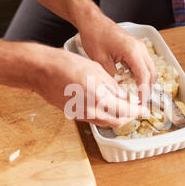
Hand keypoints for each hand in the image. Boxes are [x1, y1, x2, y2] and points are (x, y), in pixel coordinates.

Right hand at [25, 44, 147, 127]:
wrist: (41, 70)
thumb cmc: (65, 64)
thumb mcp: (95, 69)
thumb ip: (111, 85)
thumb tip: (122, 95)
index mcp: (99, 97)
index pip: (125, 110)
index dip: (137, 111)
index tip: (144, 109)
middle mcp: (91, 110)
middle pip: (117, 121)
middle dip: (128, 117)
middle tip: (135, 109)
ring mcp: (81, 114)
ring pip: (105, 121)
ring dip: (116, 117)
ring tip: (122, 107)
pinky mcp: (74, 114)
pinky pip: (94, 118)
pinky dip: (104, 115)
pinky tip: (105, 105)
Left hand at [76, 15, 156, 104]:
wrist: (92, 21)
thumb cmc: (94, 36)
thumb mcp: (100, 61)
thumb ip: (112, 77)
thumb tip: (118, 91)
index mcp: (132, 51)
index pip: (144, 76)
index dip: (144, 92)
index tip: (140, 103)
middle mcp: (140, 48)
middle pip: (151, 74)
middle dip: (147, 89)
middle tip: (139, 102)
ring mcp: (139, 46)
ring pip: (150, 68)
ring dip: (145, 81)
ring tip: (136, 93)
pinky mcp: (136, 46)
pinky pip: (144, 63)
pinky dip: (141, 73)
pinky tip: (131, 81)